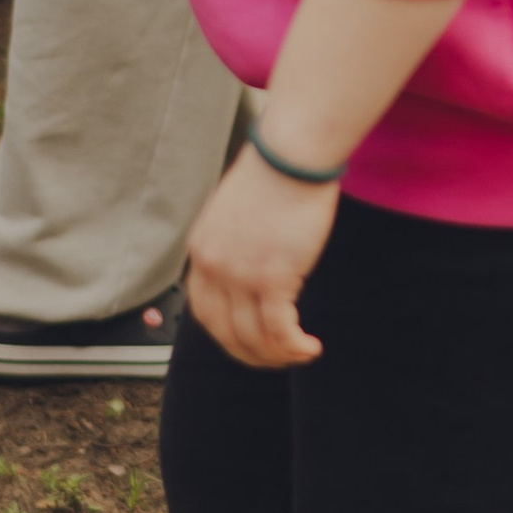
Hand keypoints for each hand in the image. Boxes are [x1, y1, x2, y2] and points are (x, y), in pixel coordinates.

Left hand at [184, 144, 336, 368]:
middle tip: (274, 359)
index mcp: (202, 250)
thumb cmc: (274, 173)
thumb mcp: (236, 212)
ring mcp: (240, 275)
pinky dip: (294, 346)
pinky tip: (310, 348)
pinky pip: (280, 329)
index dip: (225, 335)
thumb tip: (250, 266)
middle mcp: (213, 267)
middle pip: (224, 332)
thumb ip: (233, 243)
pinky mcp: (273, 276)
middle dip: (251, 354)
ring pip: (253, 337)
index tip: (246, 343)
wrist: (291, 154)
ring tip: (299, 355)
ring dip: (277, 355)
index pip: (202, 311)